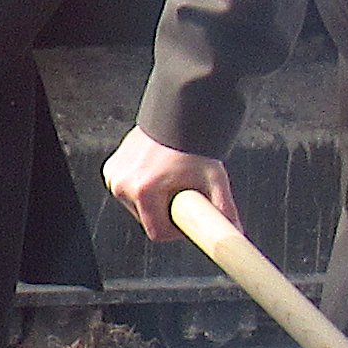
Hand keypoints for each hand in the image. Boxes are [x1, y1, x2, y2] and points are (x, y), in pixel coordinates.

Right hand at [104, 130, 228, 242]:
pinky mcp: (111, 168)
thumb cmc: (194, 146)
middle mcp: (123, 185)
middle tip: (183, 193)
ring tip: (170, 179)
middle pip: (147, 219)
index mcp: (144, 192)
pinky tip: (156, 171)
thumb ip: (225, 210)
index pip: (158, 233)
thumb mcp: (214, 180)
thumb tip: (237, 232)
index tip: (190, 217)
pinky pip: (128, 190)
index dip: (177, 230)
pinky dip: (141, 186)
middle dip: (165, 212)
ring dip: (154, 200)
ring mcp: (114, 176)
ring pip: (136, 206)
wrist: (178, 115)